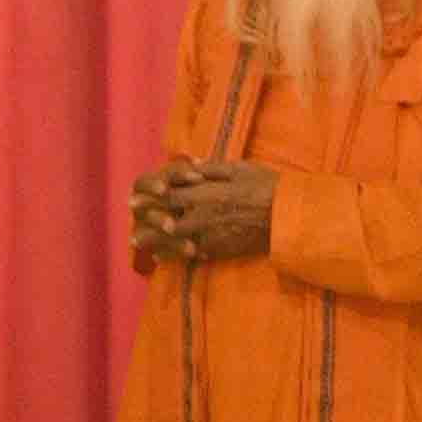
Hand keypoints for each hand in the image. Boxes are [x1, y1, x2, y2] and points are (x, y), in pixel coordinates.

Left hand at [130, 163, 278, 268]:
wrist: (289, 217)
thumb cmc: (268, 187)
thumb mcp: (241, 169)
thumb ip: (213, 168)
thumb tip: (192, 164)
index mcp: (204, 191)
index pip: (167, 194)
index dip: (148, 198)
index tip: (133, 200)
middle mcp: (202, 214)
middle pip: (165, 220)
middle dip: (146, 224)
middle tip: (132, 228)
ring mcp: (210, 234)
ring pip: (174, 241)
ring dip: (156, 244)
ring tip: (141, 246)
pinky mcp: (220, 250)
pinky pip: (193, 254)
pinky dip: (178, 255)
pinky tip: (167, 258)